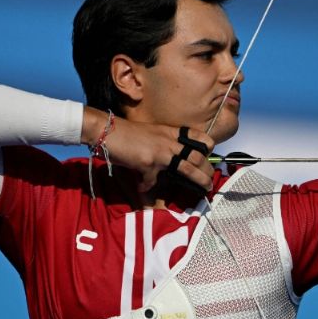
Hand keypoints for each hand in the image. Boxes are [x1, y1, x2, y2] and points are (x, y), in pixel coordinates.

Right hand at [82, 108, 214, 192]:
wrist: (106, 130)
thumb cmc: (126, 132)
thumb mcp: (150, 133)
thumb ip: (162, 143)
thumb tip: (170, 158)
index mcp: (170, 132)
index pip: (197, 136)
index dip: (207, 145)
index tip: (210, 154)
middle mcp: (168, 141)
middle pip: (196, 156)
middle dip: (207, 169)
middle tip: (211, 179)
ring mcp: (160, 152)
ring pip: (187, 168)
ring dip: (198, 180)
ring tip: (204, 188)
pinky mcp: (148, 163)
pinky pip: (152, 181)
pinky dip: (146, 186)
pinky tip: (142, 187)